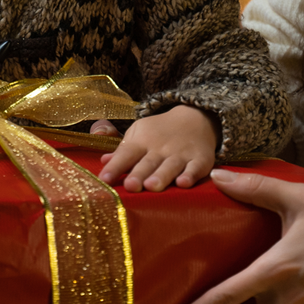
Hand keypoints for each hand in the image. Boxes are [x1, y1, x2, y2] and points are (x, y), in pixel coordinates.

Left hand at [96, 105, 217, 192]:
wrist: (194, 117)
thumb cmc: (159, 131)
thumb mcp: (139, 133)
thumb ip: (122, 150)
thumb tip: (103, 161)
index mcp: (142, 141)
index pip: (126, 153)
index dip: (115, 166)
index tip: (103, 180)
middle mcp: (160, 148)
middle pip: (147, 162)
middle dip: (138, 174)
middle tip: (130, 186)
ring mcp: (181, 154)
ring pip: (170, 166)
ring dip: (161, 176)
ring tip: (152, 186)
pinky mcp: (200, 159)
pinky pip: (195, 168)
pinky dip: (191, 175)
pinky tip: (184, 183)